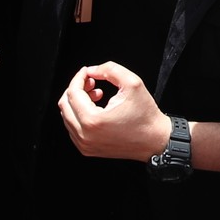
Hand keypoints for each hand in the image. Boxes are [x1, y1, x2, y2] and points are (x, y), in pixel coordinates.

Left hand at [58, 62, 172, 160]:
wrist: (154, 140)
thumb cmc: (145, 116)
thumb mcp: (132, 83)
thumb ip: (109, 70)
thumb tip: (91, 70)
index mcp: (92, 121)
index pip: (72, 93)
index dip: (79, 78)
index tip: (87, 72)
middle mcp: (84, 136)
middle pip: (65, 105)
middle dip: (76, 89)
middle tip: (91, 82)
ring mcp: (84, 145)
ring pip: (67, 116)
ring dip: (78, 102)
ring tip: (96, 94)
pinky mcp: (87, 149)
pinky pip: (73, 128)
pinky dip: (80, 115)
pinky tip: (96, 108)